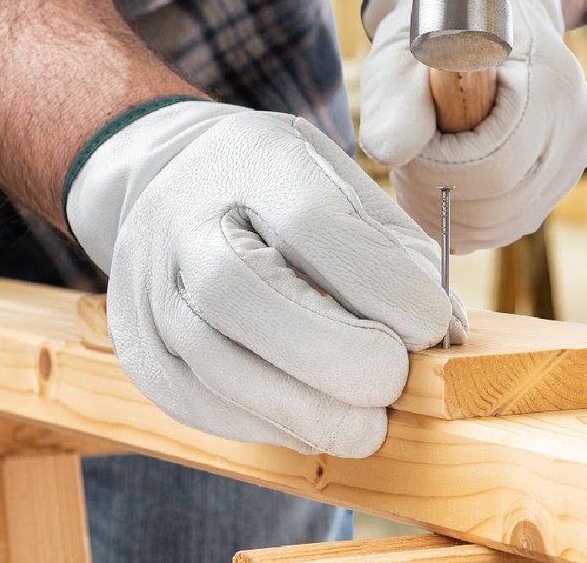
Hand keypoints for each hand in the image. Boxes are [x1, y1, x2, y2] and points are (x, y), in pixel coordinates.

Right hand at [65, 101, 468, 457]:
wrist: (175, 179)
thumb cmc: (286, 188)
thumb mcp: (346, 181)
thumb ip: (398, 249)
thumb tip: (448, 332)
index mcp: (253, 162)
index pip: (310, 222)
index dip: (377, 283)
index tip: (432, 326)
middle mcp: (183, 218)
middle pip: (239, 291)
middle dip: (331, 352)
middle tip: (393, 381)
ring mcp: (147, 284)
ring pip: (210, 358)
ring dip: (301, 407)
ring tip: (366, 426)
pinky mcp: (138, 344)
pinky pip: (193, 398)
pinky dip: (263, 423)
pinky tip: (315, 426)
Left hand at [359, 0, 586, 251]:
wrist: (483, 20)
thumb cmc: (437, 34)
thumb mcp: (404, 54)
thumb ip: (395, 100)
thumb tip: (391, 153)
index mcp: (546, 81)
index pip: (494, 166)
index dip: (437, 172)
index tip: (407, 147)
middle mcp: (575, 120)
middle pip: (504, 201)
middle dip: (440, 197)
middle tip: (408, 165)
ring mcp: (575, 151)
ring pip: (510, 221)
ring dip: (454, 214)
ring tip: (424, 172)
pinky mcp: (564, 174)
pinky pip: (517, 221)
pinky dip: (474, 220)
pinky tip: (448, 187)